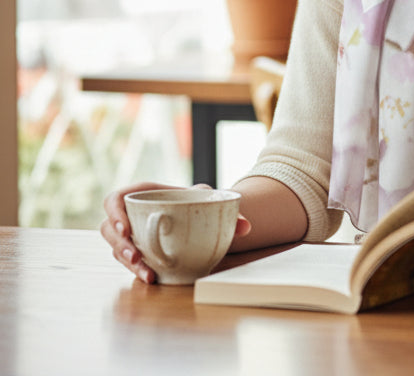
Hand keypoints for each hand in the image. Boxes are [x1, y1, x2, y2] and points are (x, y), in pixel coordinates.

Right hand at [100, 182, 251, 283]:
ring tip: (147, 273)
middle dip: (119, 245)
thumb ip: (227, 208)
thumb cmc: (199, 203)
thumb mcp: (211, 200)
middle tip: (135, 256)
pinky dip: (138, 271)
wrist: (201, 217)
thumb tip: (246, 226)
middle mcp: (131, 216)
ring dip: (128, 263)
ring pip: (117, 250)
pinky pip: (129, 263)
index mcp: (142, 194)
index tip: (125, 227)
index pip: (114, 199)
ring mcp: (131, 237)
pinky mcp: (136, 253)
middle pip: (109, 229)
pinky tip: (152, 278)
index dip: (114, 212)